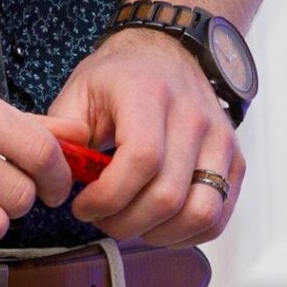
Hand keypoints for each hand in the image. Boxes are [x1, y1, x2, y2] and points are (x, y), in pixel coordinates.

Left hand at [44, 29, 242, 245]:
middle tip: (102, 218)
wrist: (167, 53)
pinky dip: (188, 233)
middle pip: (168, 195)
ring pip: (200, 212)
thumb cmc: (122, 76)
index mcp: (149, 95)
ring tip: (132, 223)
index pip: (141, 159)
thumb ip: (62, 133)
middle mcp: (192, 117)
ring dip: (159, 233)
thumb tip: (53, 174)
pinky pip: (219, 215)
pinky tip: (160, 225)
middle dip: (126, 222)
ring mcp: (220, 140)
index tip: (83, 206)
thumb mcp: (79, 91)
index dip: (108, 196)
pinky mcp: (234, 161)